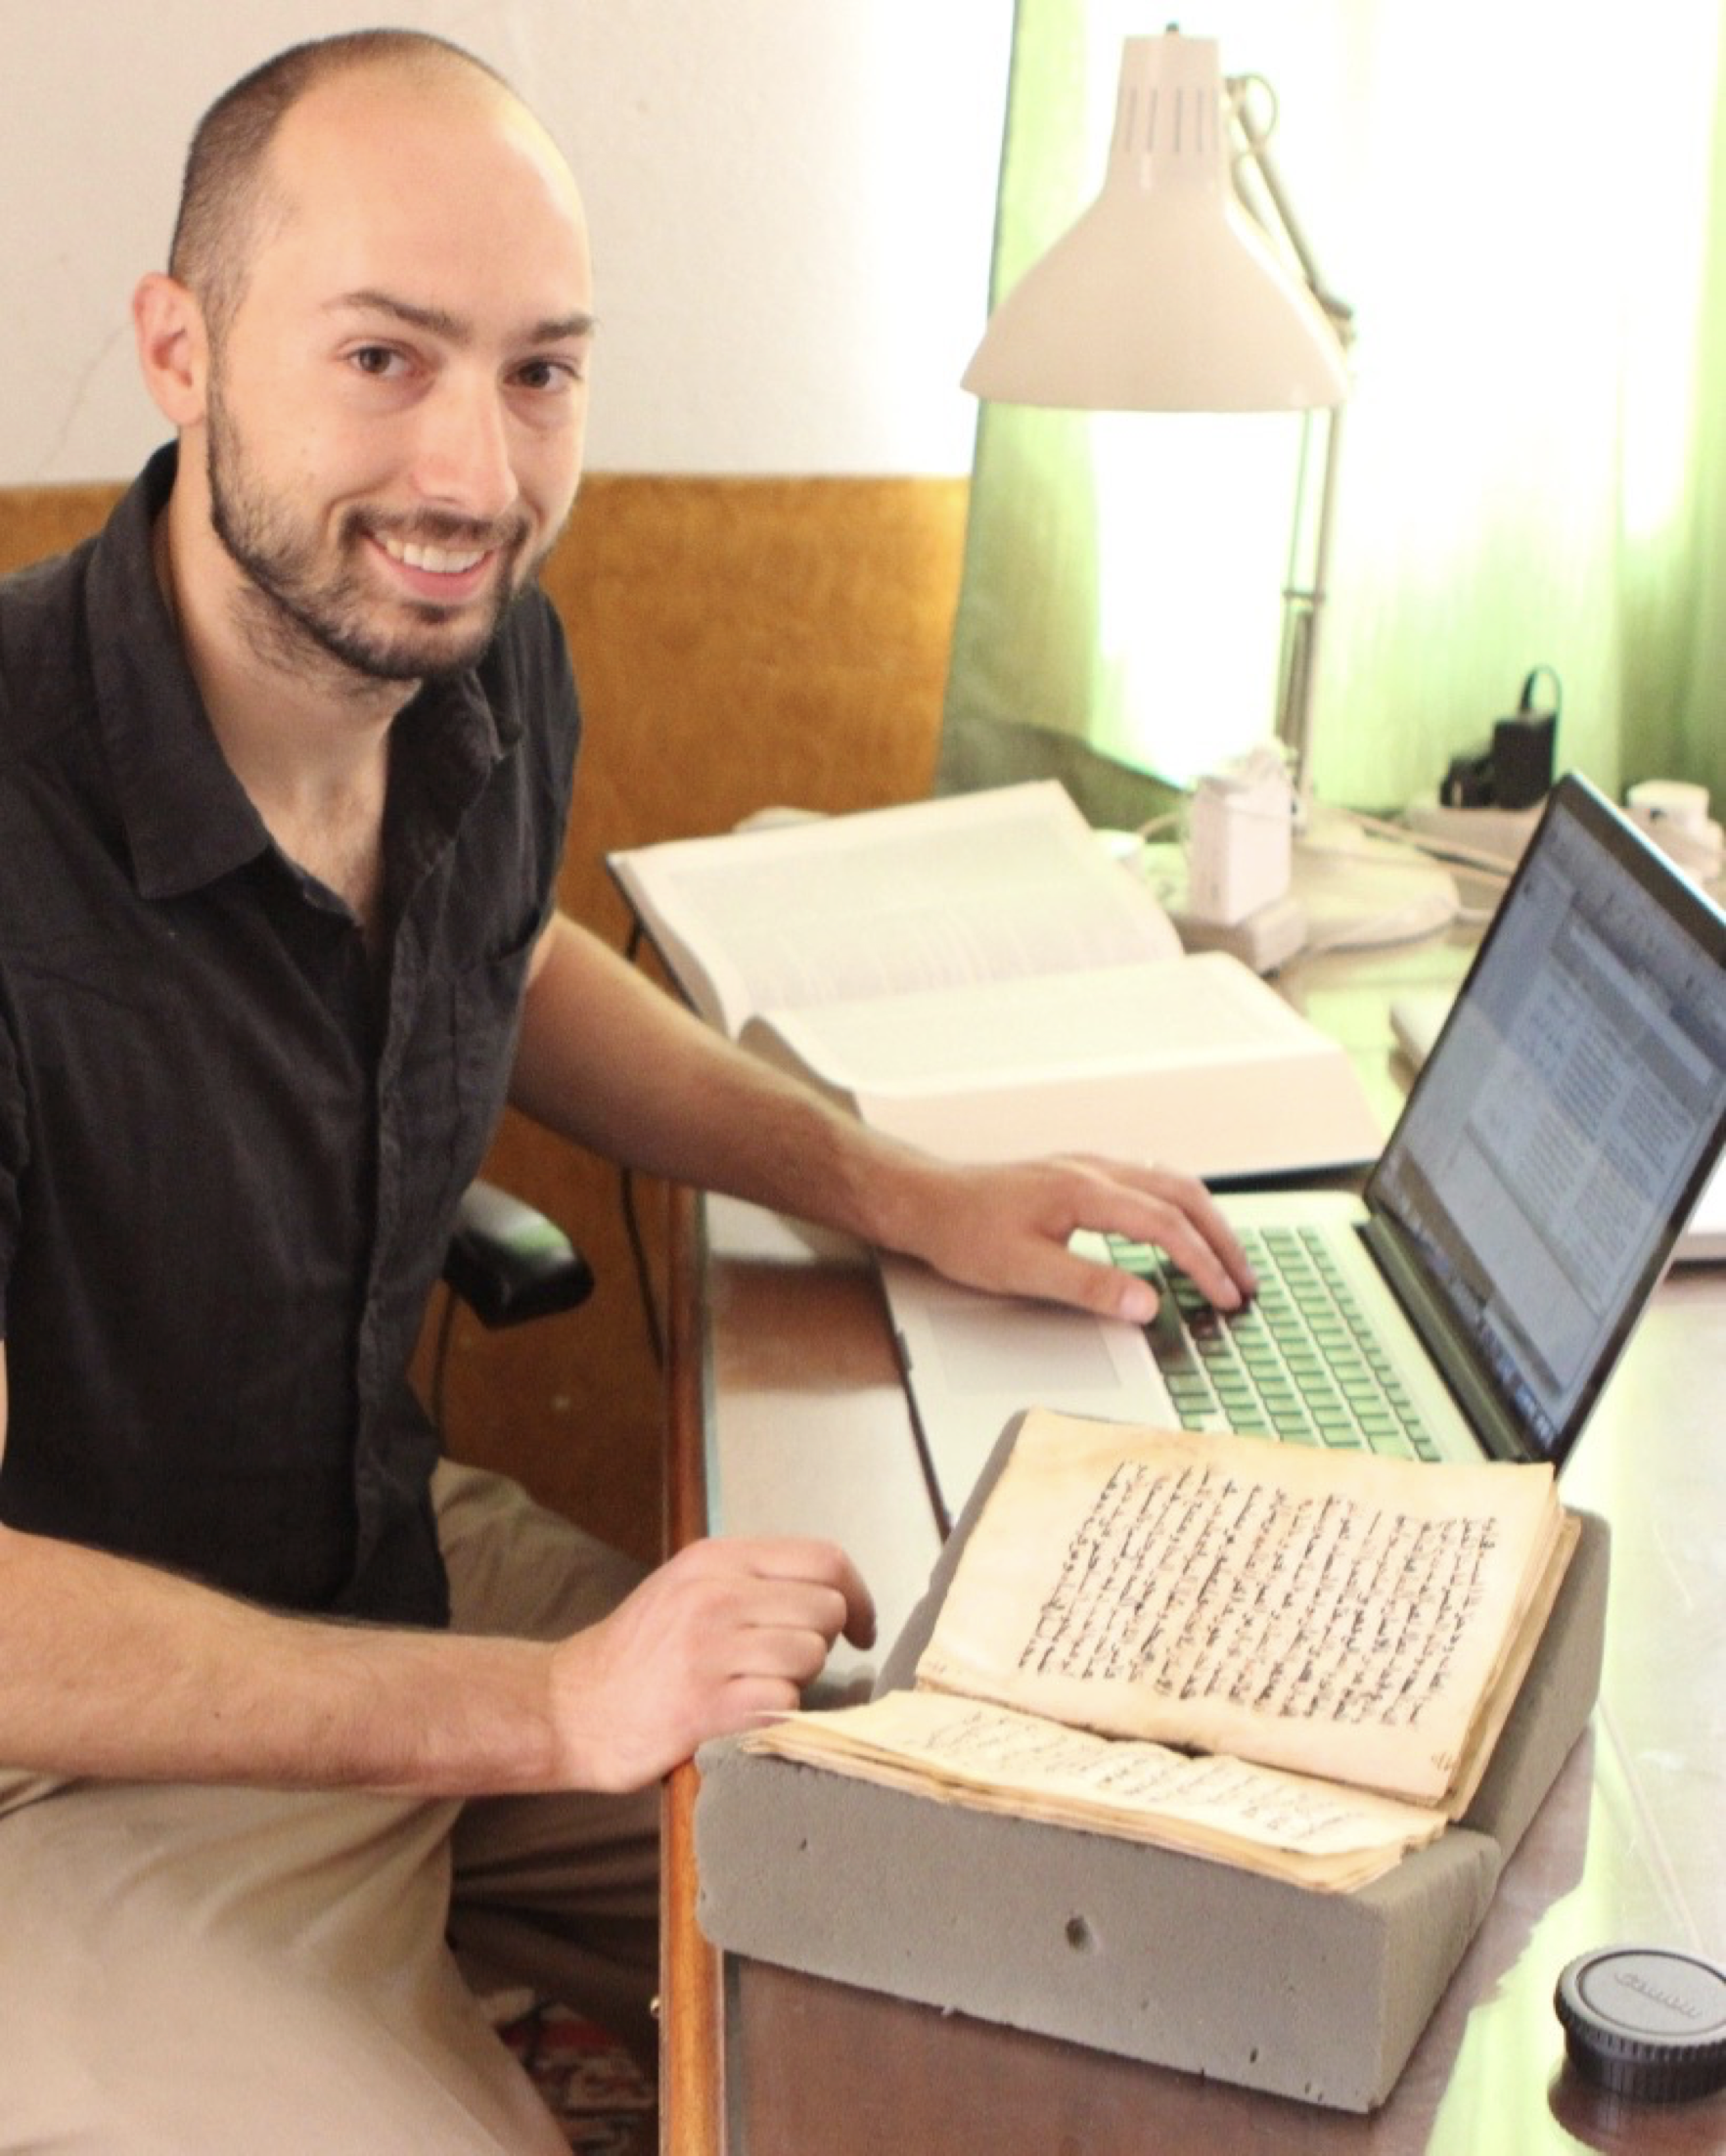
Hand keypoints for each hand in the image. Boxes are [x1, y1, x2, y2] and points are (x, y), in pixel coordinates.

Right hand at [547, 1537, 874, 1790]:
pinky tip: (745, 1715)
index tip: (861, 1628)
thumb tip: (832, 1594)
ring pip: (810, 1655)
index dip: (859, 1595)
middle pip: (825, 1608)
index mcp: (715, 1559)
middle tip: (789, 1665)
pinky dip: (777, 1715)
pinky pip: (783, 1702)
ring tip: (758, 1688)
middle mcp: (715, 1594)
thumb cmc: (637, 1654)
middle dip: (822, 1643)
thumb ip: (751, 1580)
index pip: (824, 1559)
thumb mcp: (687, 1587)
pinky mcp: (705, 1704)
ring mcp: (709, 1649)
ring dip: (800, 1681)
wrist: (568, 1706)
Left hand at [886, 1152, 1257, 1323]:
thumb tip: (1147, 1303)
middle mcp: (1094, 1171)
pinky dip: (1178, 1207)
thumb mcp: (1024, 1271)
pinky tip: (1178, 1228)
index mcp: (1085, 1193)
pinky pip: (1147, 1182)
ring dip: (1204, 1219)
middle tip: (1245, 1280)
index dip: (1203, 1264)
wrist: (925, 1200)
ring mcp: (1088, 1167)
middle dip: (1221, 1239)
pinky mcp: (1078, 1175)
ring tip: (1226, 1258)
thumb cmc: (964, 1233)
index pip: (1166, 1226)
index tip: (1225, 1298)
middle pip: (1182, 1195)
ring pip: (1168, 1183)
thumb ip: (1090, 1286)